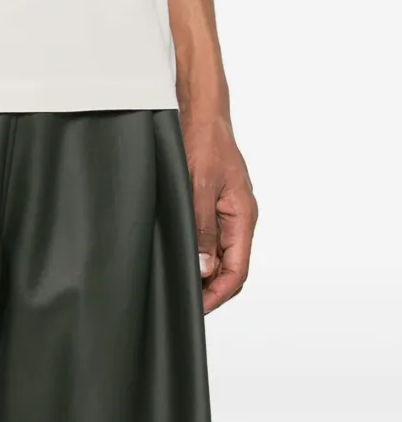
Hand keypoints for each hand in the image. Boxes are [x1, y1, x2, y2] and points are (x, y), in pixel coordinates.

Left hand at [182, 113, 257, 313]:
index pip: (237, 270)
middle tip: (184, 301)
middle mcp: (238, 217)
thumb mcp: (200, 185)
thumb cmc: (204, 143)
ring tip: (179, 283)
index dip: (219, 294)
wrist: (201, 113)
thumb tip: (205, 267)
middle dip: (211, 288)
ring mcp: (226, 210)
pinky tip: (180, 255)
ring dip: (204, 271)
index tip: (198, 308)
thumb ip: (202, 227)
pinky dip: (199, 250)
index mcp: (242, 216)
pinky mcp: (213, 202)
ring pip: (219, 253)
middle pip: (230, 266)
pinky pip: (210, 236)